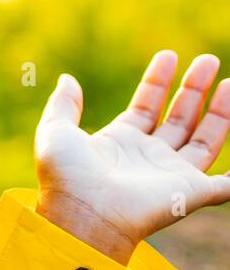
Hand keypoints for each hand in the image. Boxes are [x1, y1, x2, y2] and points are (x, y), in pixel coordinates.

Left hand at [34, 50, 229, 264]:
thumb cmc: (66, 177)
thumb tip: (67, 79)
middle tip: (209, 60)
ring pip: (205, 139)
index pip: (146, 105)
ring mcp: (172, 174)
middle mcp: (149, 156)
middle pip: (179, 117)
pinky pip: (225, 186)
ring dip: (221, 113)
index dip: (158, 81)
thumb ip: (63, 105)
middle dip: (194, 89)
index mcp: (120, 141)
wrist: (85, 213)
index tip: (168, 56)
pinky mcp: (191, 193)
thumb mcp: (56, 131)